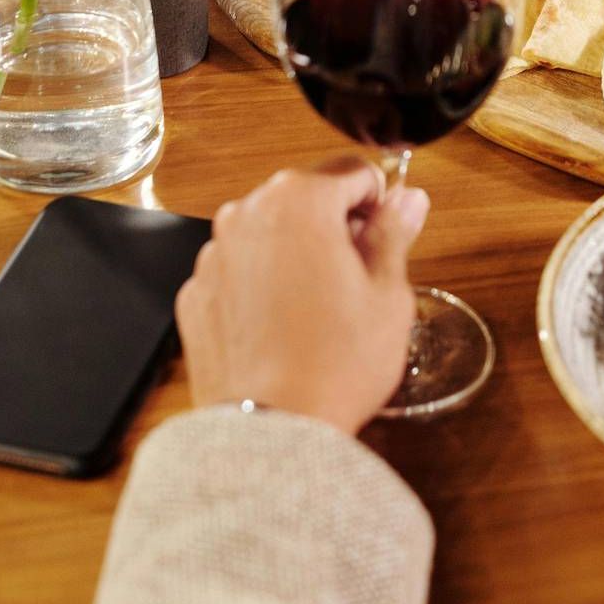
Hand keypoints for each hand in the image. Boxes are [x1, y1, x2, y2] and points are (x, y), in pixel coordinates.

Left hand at [175, 158, 428, 433]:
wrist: (270, 432)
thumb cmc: (336, 363)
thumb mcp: (387, 293)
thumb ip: (395, 232)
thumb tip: (408, 198)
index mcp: (300, 201)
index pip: (353, 171)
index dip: (379, 203)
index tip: (387, 238)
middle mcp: (245, 215)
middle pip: (306, 197)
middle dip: (336, 225)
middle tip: (358, 279)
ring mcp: (213, 256)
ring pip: (269, 233)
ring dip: (296, 252)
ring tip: (320, 308)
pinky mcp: (195, 295)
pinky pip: (239, 272)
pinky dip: (262, 285)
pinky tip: (284, 328)